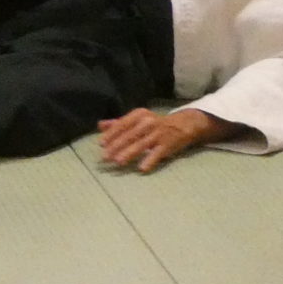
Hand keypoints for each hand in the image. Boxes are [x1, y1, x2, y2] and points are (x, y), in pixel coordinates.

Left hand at [96, 107, 218, 173]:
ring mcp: (158, 134)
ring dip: (129, 153)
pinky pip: (157, 153)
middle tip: (106, 157)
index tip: (102, 144)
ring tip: (119, 162)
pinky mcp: (167, 145)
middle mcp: (148, 122)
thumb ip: (118, 123)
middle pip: (130, 135)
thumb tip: (100, 125)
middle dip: (117, 146)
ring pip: (141, 144)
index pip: (122, 124)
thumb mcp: (137, 119)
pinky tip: (142, 168)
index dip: (112, 134)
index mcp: (139, 115)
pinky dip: (150, 160)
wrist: (182, 125)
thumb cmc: (154, 123)